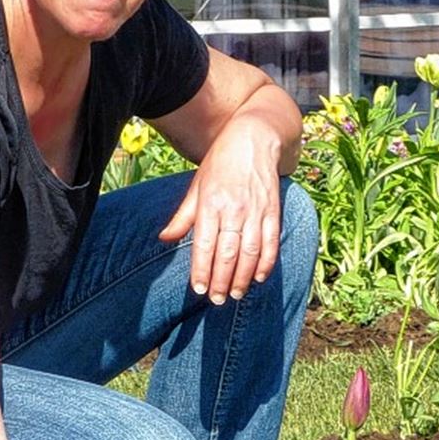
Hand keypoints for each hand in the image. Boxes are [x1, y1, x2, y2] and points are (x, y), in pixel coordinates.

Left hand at [158, 113, 282, 302]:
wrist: (254, 139)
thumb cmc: (220, 164)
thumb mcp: (196, 186)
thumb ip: (183, 216)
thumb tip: (164, 238)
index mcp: (210, 204)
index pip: (204, 244)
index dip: (202, 269)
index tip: (199, 290)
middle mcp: (233, 209)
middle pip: (227, 253)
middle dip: (222, 281)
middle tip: (218, 301)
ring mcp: (256, 210)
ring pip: (250, 252)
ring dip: (243, 277)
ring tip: (236, 294)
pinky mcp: (274, 210)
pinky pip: (271, 242)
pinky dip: (266, 262)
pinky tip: (258, 278)